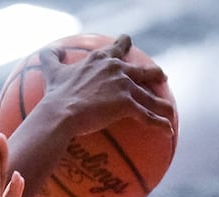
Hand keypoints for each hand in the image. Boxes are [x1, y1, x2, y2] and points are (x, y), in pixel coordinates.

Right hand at [39, 34, 175, 136]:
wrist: (61, 113)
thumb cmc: (55, 95)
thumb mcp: (52, 71)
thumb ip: (51, 58)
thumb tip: (49, 50)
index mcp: (101, 59)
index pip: (118, 47)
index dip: (124, 45)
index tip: (128, 44)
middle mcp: (116, 68)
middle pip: (143, 70)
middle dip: (154, 74)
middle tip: (161, 77)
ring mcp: (124, 86)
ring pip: (150, 96)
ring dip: (162, 104)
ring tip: (169, 111)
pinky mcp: (127, 104)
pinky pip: (148, 116)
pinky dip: (159, 124)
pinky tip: (168, 130)